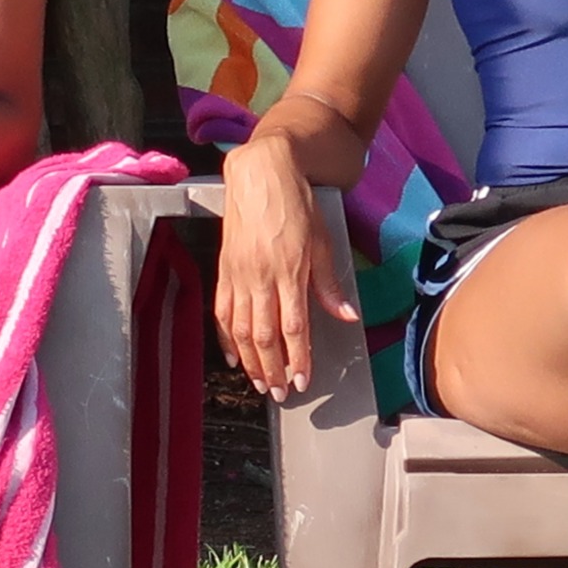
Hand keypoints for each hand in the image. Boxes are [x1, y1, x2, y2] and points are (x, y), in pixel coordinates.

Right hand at [214, 133, 361, 401]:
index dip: (297, 359)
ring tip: (258, 383)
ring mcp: (239, 276)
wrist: (261, 174)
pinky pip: (221, 312)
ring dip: (250, 361)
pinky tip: (232, 357)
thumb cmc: (295, 203)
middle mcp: (261, 277)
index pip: (294, 327)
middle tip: (278, 393)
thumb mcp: (321, 240)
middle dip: (272, 369)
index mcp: (290, 271)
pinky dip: (225, 338)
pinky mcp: (224, 271)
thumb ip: (329, 284)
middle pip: (264, 336)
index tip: (301, 381)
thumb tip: (346, 316)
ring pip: (240, 330)